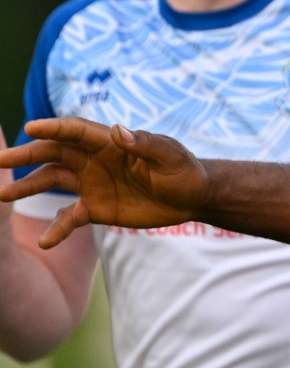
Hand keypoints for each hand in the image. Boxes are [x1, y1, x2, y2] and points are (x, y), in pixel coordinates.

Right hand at [0, 118, 208, 247]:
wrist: (192, 198)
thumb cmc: (184, 171)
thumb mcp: (170, 158)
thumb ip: (146, 145)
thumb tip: (118, 131)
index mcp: (112, 143)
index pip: (77, 131)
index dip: (55, 128)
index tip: (30, 127)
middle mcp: (96, 160)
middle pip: (55, 154)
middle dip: (27, 155)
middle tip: (0, 160)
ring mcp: (92, 183)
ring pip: (52, 181)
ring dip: (28, 187)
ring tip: (3, 195)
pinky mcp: (96, 208)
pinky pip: (69, 217)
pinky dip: (56, 228)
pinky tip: (45, 240)